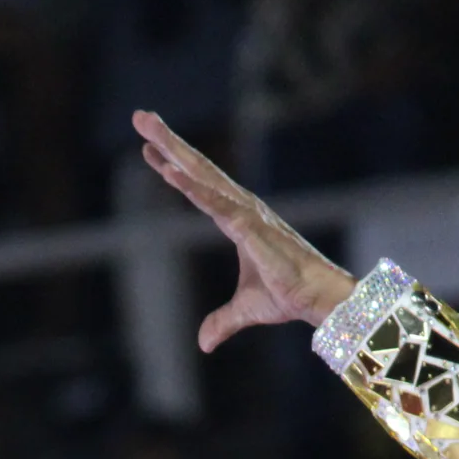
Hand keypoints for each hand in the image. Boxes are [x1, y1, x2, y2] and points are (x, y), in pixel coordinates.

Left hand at [133, 111, 356, 350]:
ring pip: (202, 176)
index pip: (199, 187)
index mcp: (238, 220)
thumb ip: (222, 321)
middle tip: (140, 116)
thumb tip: (204, 342)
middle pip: (197, 168)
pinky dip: (191, 186)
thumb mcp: (246, 310)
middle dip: (167, 142)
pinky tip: (168, 169)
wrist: (318, 300)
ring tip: (146, 130)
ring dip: (173, 151)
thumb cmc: (290, 295)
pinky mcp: (249, 226)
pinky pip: (214, 202)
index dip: (175, 169)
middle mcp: (240, 207)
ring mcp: (245, 213)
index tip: (152, 152)